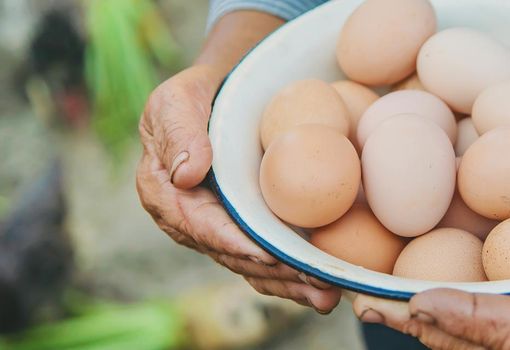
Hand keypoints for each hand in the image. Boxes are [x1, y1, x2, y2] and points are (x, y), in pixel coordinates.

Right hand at [136, 65, 340, 312]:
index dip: (234, 243)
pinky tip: (323, 290)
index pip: (201, 226)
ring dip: (290, 285)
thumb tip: (186, 174)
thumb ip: (178, 134)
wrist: (218, 99)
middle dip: (274, 273)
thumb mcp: (175, 102)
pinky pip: (266, 262)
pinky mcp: (244, 232)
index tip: (266, 255)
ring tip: (326, 295)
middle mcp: (191, 222)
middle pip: (234, 255)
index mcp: (165, 195)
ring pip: (254, 267)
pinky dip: (292, 277)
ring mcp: (219, 231)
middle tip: (314, 281)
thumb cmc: (193, 98)